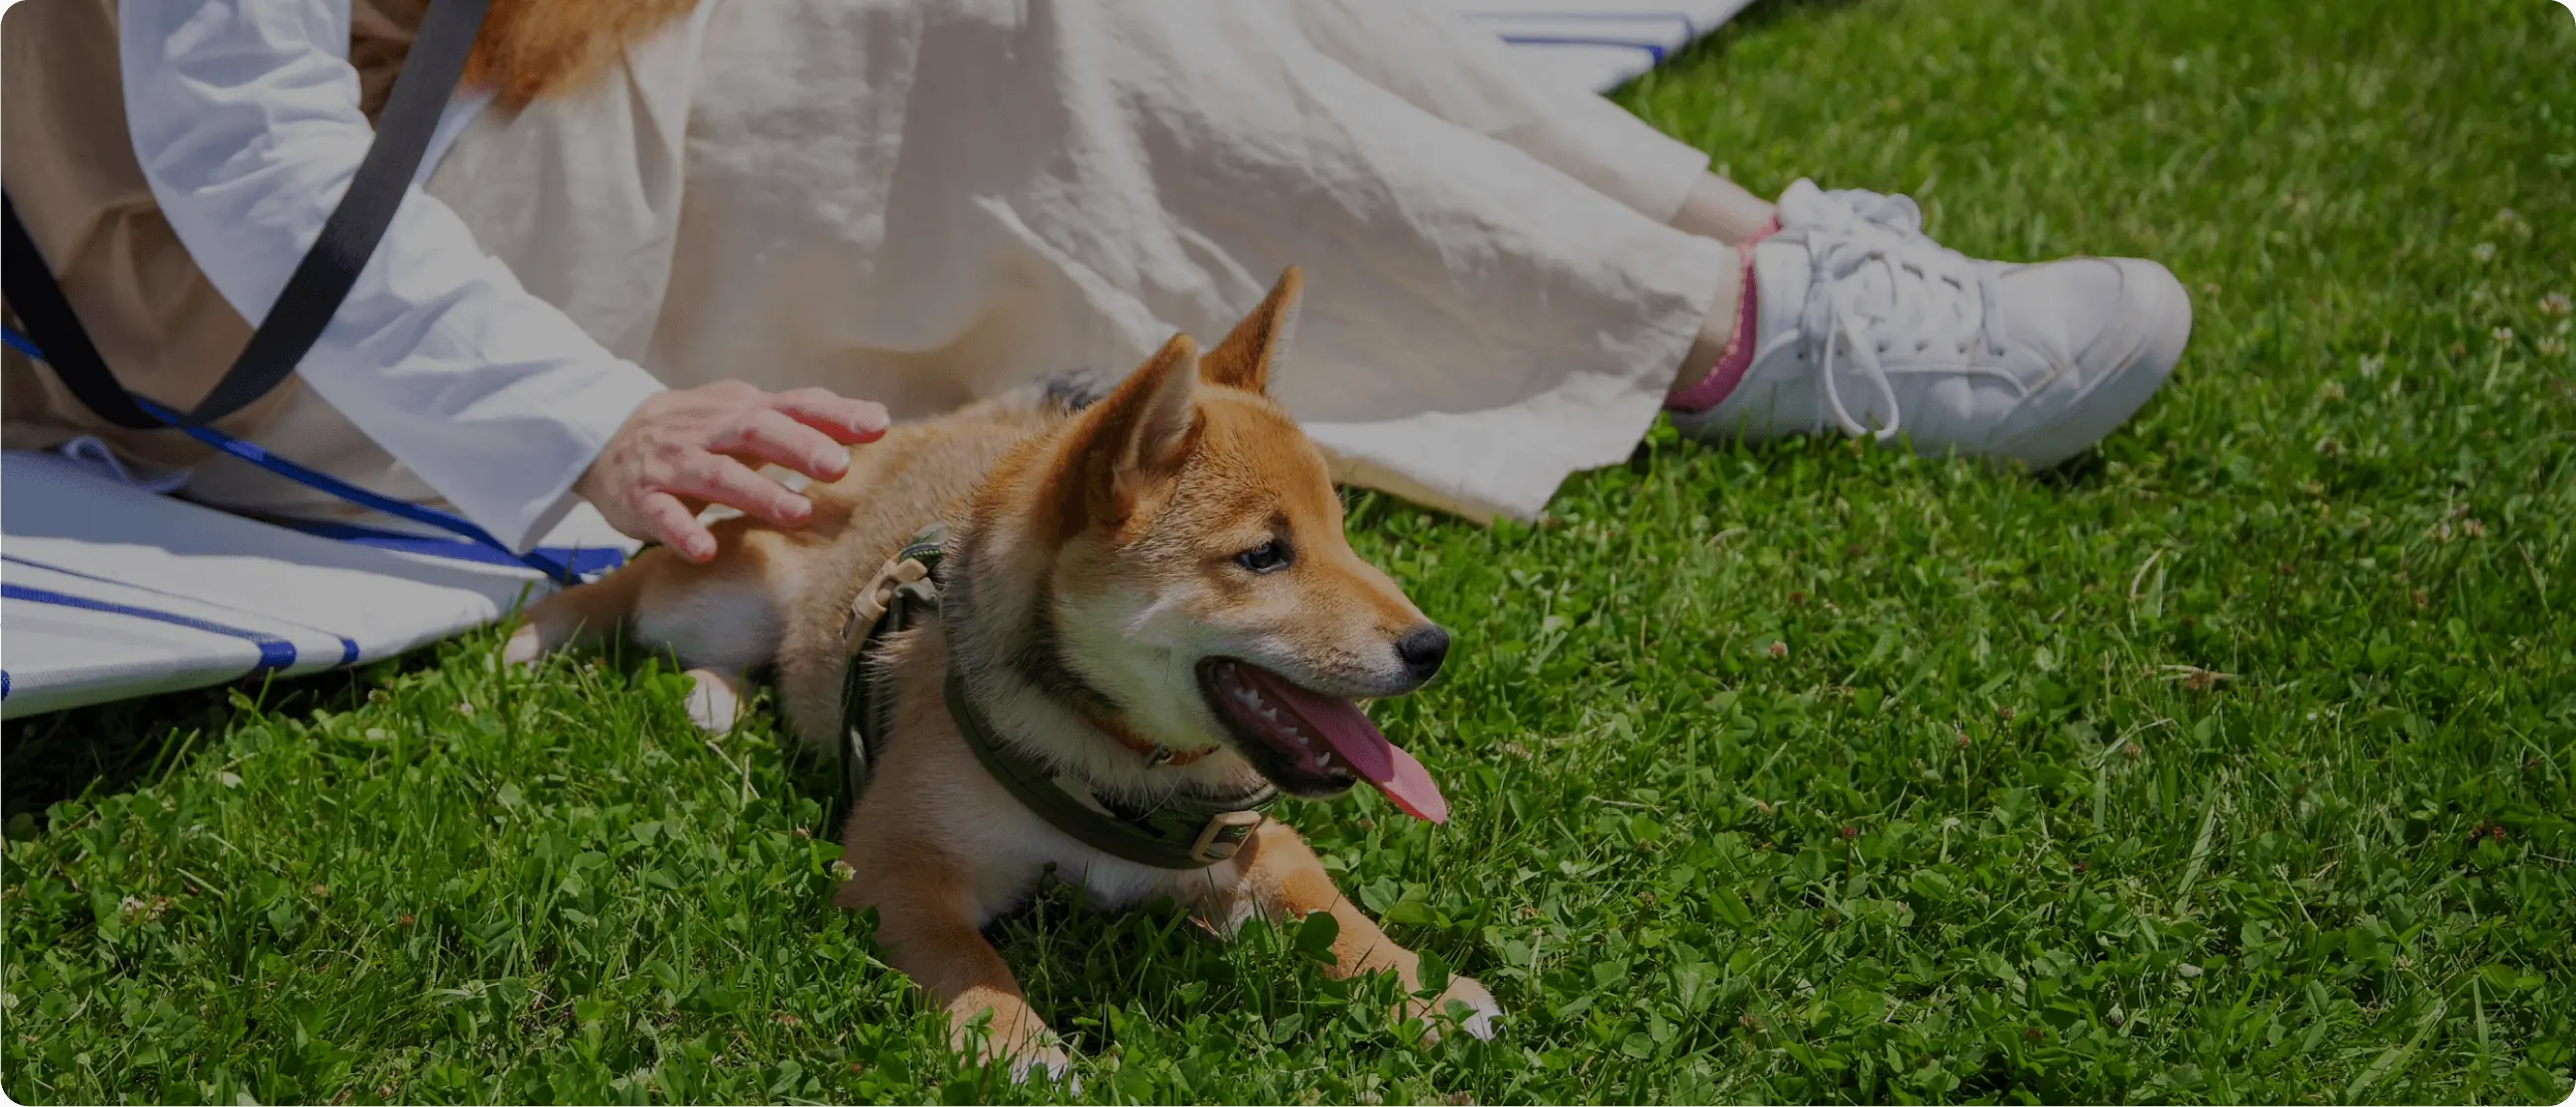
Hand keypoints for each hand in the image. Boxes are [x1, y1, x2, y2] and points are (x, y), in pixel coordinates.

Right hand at [576, 381, 888, 560]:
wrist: (606, 436)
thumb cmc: (699, 431)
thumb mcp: (747, 414)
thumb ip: (805, 418)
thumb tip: (877, 418)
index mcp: (743, 410)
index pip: (793, 405)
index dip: (834, 414)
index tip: (878, 426)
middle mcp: (710, 431)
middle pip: (757, 431)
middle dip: (799, 447)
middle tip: (839, 467)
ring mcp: (675, 463)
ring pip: (717, 474)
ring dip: (757, 493)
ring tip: (797, 513)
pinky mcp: (643, 497)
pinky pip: (662, 516)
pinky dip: (682, 531)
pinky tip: (705, 550)